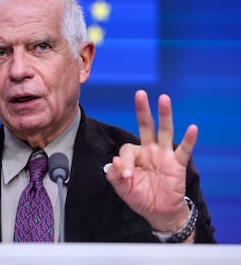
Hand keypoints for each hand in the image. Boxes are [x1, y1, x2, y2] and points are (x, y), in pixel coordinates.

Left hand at [106, 90, 197, 232]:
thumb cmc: (140, 197)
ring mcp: (164, 155)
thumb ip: (114, 175)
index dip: (124, 162)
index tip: (125, 176)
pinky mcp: (177, 163)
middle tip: (140, 93)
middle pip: (146, 126)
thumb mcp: (122, 188)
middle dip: (142, 110)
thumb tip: (113, 161)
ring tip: (164, 99)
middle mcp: (150, 150)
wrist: (158, 212)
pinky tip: (192, 128)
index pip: (127, 150)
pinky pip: (184, 150)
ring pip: (165, 131)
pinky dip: (189, 139)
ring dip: (165, 115)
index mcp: (135, 155)